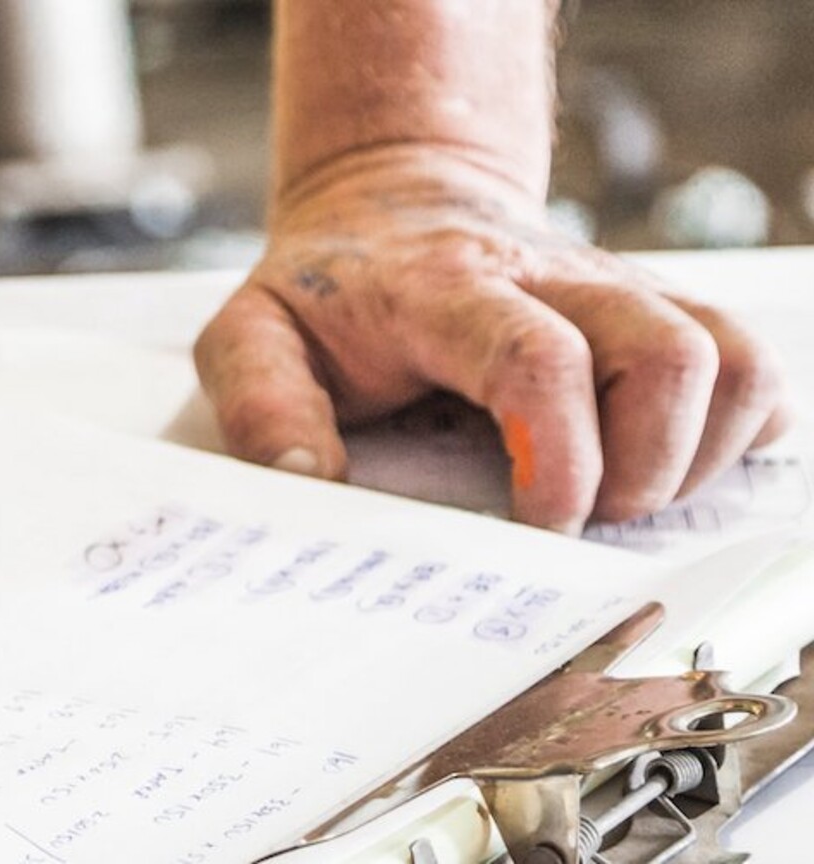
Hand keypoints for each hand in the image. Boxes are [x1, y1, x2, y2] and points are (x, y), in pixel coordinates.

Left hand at [195, 147, 791, 532]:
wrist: (392, 202)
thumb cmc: (327, 291)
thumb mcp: (250, 333)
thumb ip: (260, 404)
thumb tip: (305, 481)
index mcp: (447, 291)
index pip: (537, 357)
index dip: (561, 454)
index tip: (544, 524)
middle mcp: (554, 280)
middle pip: (667, 352)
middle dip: (647, 467)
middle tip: (584, 520)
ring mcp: (620, 290)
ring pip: (732, 356)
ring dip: (700, 453)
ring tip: (627, 495)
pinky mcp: (662, 311)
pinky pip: (752, 364)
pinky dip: (738, 428)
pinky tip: (669, 464)